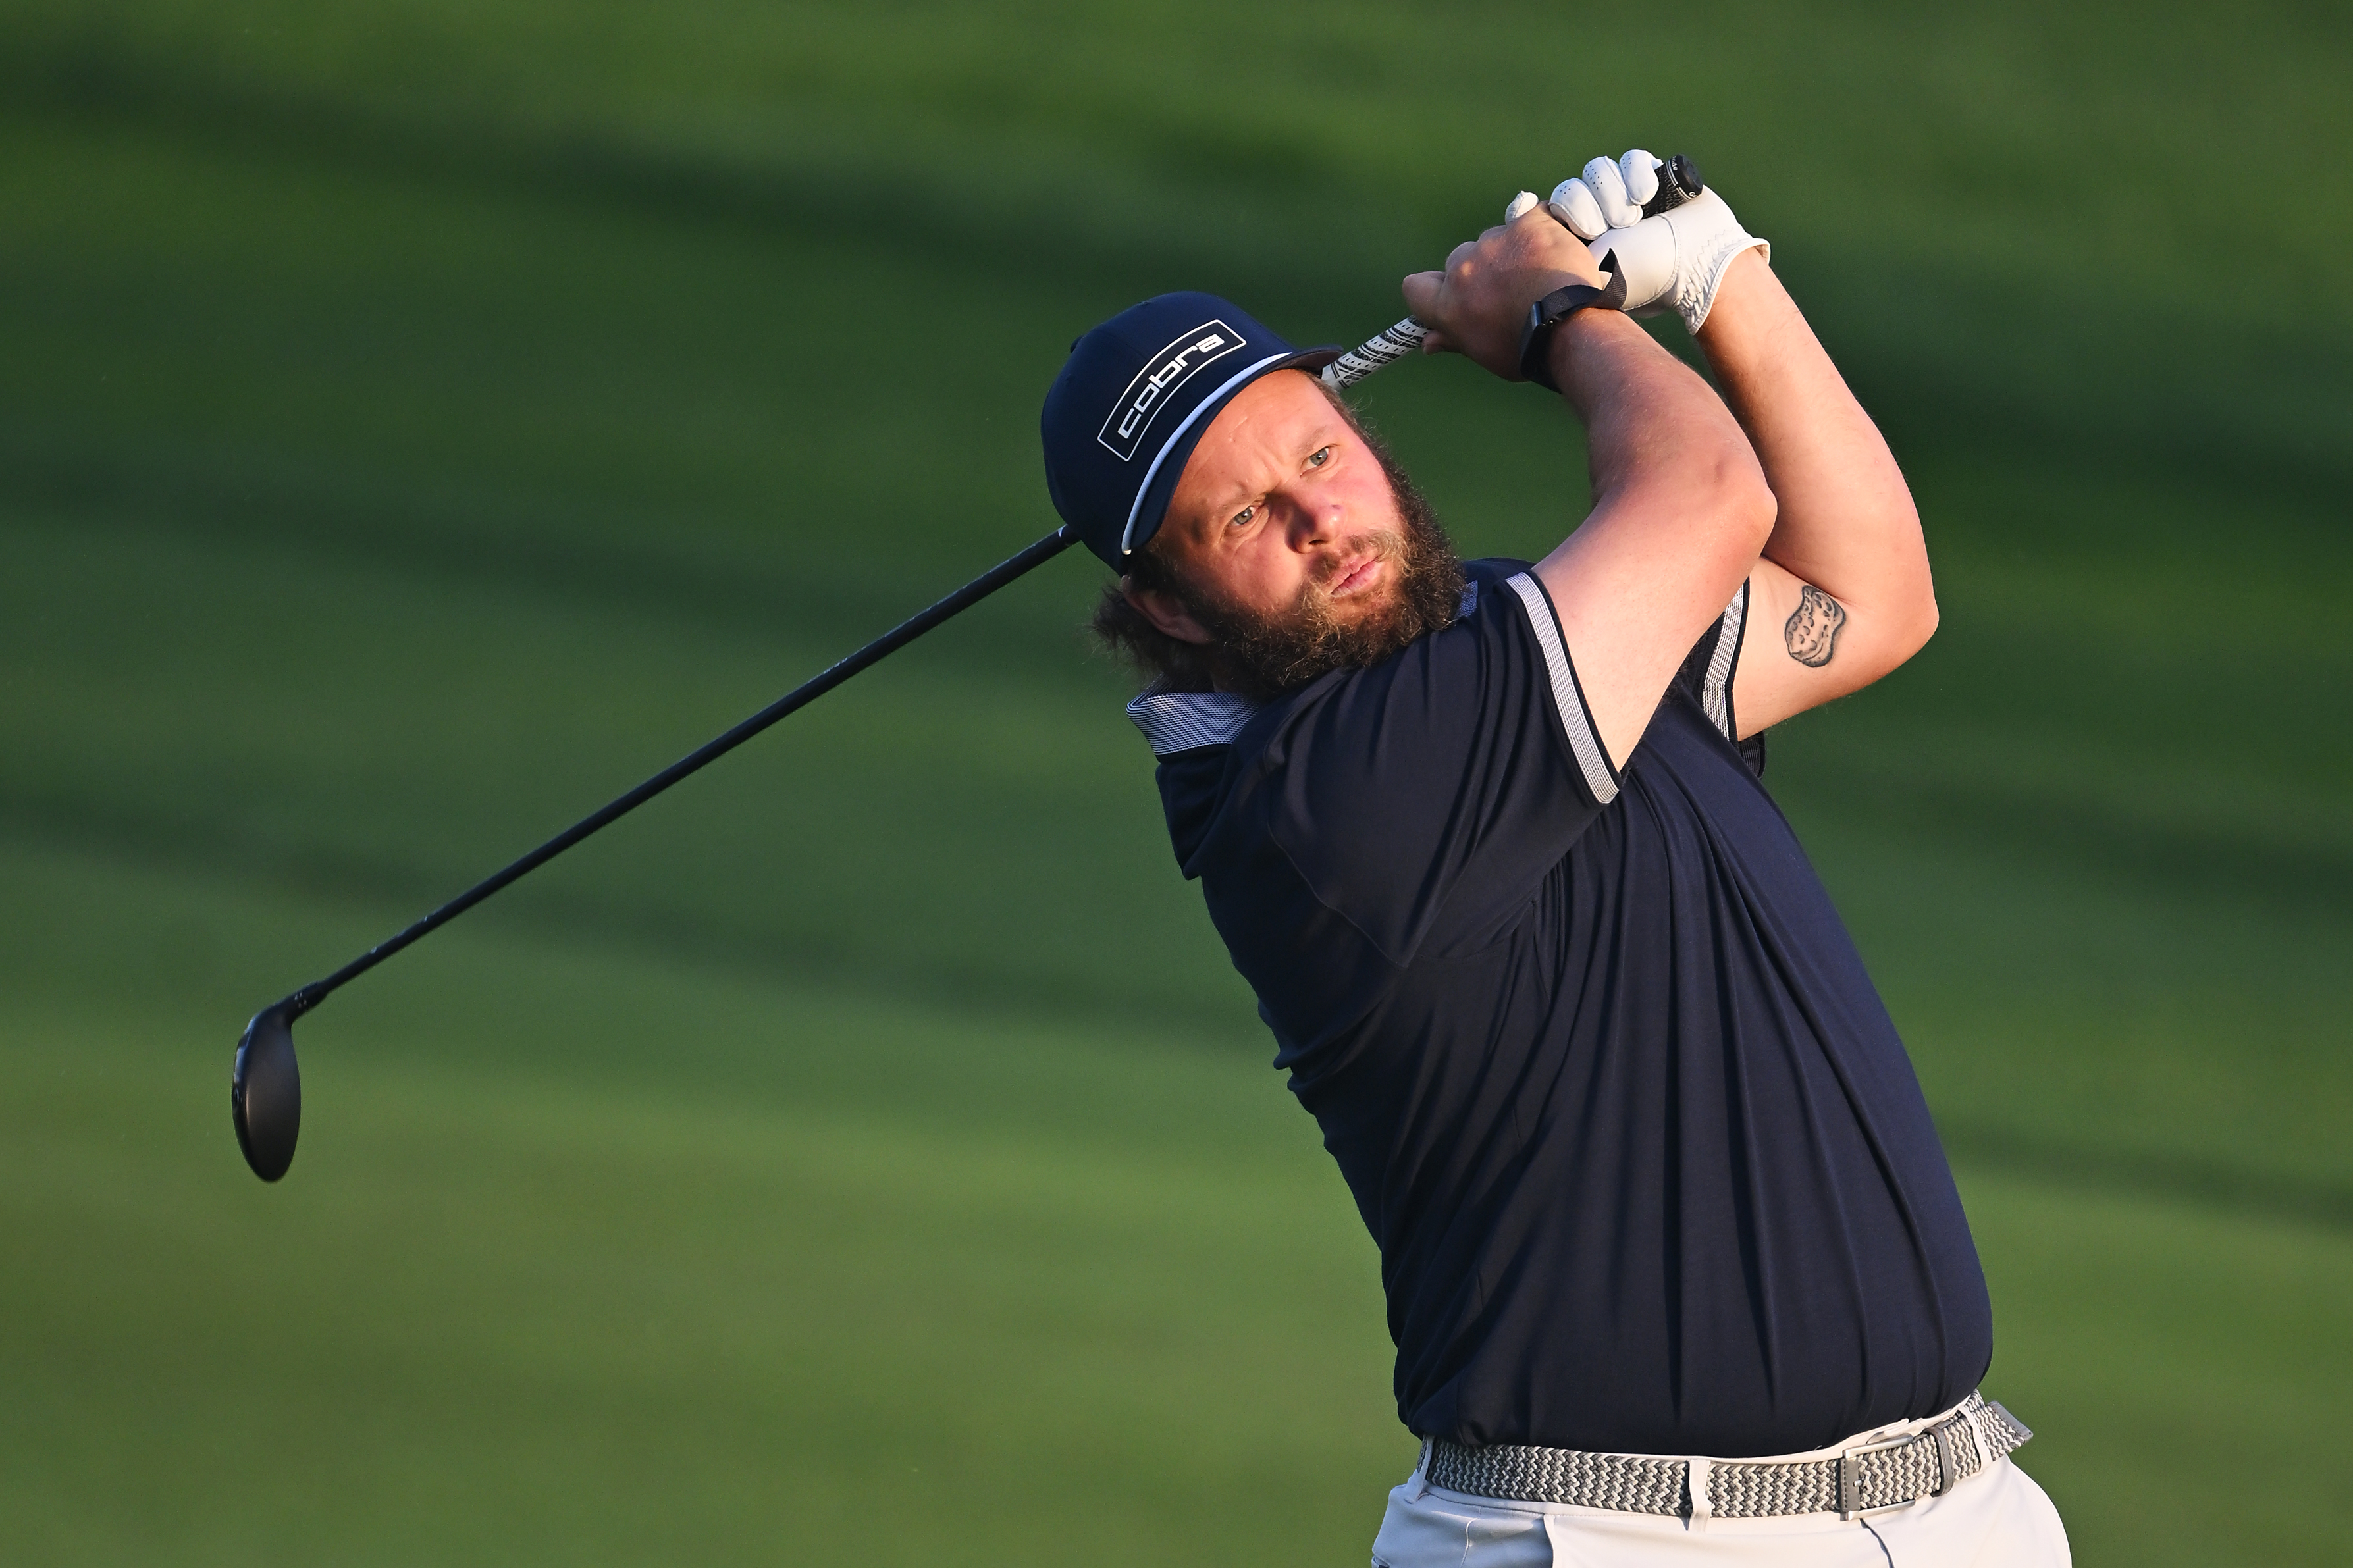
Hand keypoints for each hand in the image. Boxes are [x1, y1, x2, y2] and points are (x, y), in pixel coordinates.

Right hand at [1401, 207, 1608, 380]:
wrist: (1570, 328)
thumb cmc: (1526, 349)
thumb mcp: (1485, 352)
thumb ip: (1454, 339)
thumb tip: (1428, 343)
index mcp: (1448, 304)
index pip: (1416, 287)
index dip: (1433, 290)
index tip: (1456, 296)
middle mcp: (1463, 269)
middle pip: (1460, 260)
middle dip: (1480, 271)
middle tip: (1511, 290)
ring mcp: (1494, 242)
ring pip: (1495, 239)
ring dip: (1512, 251)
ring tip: (1541, 274)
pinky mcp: (1526, 224)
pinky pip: (1532, 216)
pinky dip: (1542, 228)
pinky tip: (1556, 247)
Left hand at [1545, 150, 1768, 334]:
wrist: (1698, 267)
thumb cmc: (1643, 278)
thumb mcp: (1586, 276)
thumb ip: (1549, 254)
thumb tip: (1515, 217)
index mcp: (1575, 242)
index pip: (1544, 212)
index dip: (1550, 210)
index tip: (1555, 218)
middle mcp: (1598, 215)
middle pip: (1570, 189)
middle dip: (1584, 207)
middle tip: (1603, 229)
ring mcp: (1624, 195)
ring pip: (1597, 170)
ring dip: (1610, 191)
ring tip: (1631, 218)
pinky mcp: (1652, 176)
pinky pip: (1631, 158)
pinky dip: (1635, 173)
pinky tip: (1647, 196)